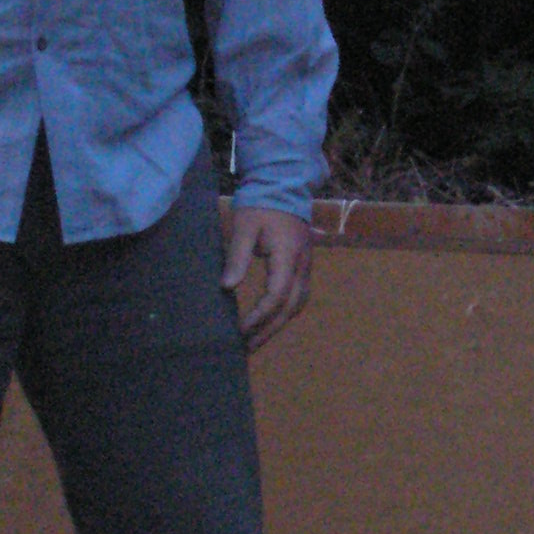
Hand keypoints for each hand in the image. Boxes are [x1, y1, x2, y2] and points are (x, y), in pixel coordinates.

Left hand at [222, 206, 312, 350]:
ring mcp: (306, 267)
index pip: (277, 294)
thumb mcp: (244, 227)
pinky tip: (269, 322)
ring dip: (278, 326)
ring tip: (256, 341)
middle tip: (246, 348)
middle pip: (290, 308)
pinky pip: (298, 297)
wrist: (284, 186)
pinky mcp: (304, 267)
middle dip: (268, 330)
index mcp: (288, 256)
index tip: (240, 329)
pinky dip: (284, 314)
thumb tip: (227, 288)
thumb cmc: (261, 206)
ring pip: (298, 306)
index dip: (259, 315)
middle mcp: (303, 266)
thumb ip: (236, 258)